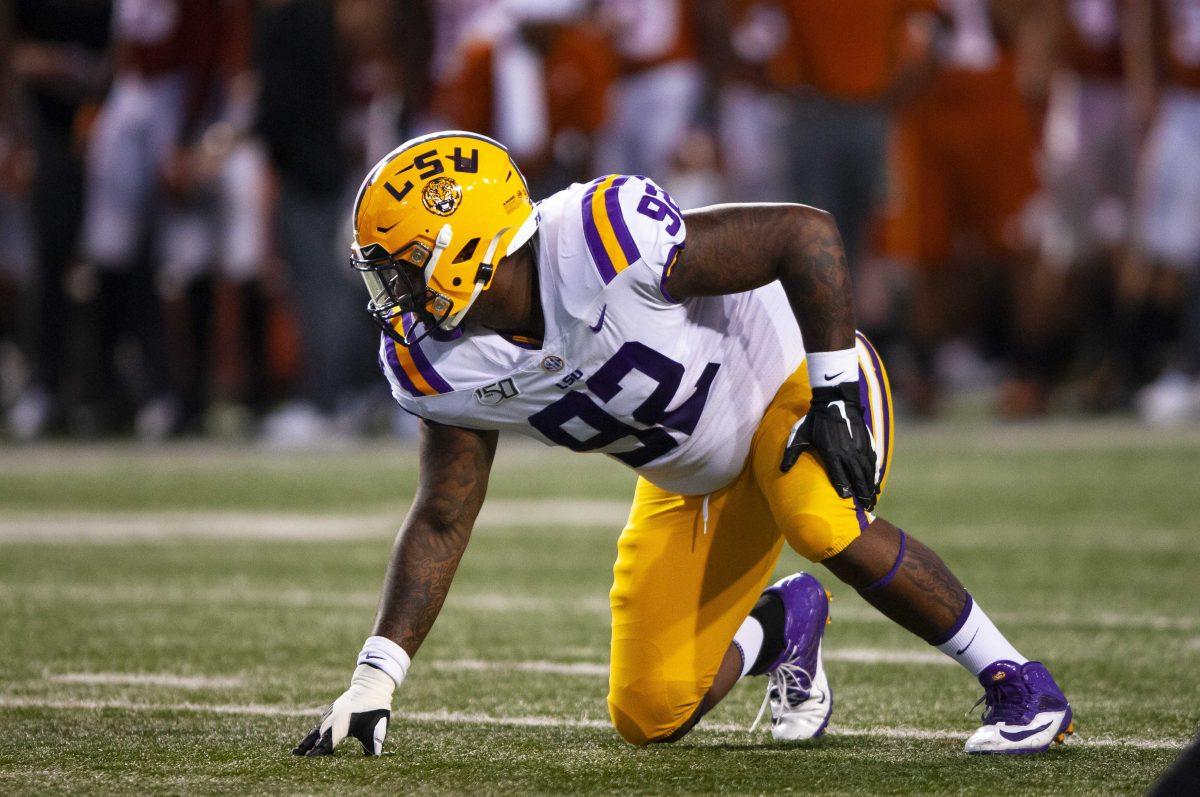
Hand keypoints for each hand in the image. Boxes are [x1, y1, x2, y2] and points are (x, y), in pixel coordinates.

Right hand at [293, 664, 393, 755]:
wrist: (371, 685)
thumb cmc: (374, 707)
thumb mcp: (377, 727)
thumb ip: (373, 744)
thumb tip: (374, 758)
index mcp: (340, 725)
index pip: (326, 743)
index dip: (317, 752)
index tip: (308, 759)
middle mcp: (332, 720)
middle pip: (316, 736)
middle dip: (306, 747)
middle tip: (295, 755)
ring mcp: (331, 714)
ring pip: (316, 729)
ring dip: (307, 740)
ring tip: (296, 750)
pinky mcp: (333, 711)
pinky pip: (320, 724)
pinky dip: (315, 732)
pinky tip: (313, 737)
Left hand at [780, 381, 878, 510]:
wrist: (835, 400)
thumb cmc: (815, 419)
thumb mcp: (800, 434)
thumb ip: (792, 453)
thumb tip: (781, 470)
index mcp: (831, 452)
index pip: (839, 475)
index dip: (843, 488)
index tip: (846, 500)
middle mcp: (848, 452)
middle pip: (857, 477)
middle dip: (862, 493)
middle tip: (866, 507)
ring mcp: (859, 447)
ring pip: (867, 471)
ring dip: (870, 486)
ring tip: (872, 500)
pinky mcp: (867, 442)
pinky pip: (872, 461)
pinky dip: (874, 474)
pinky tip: (875, 483)